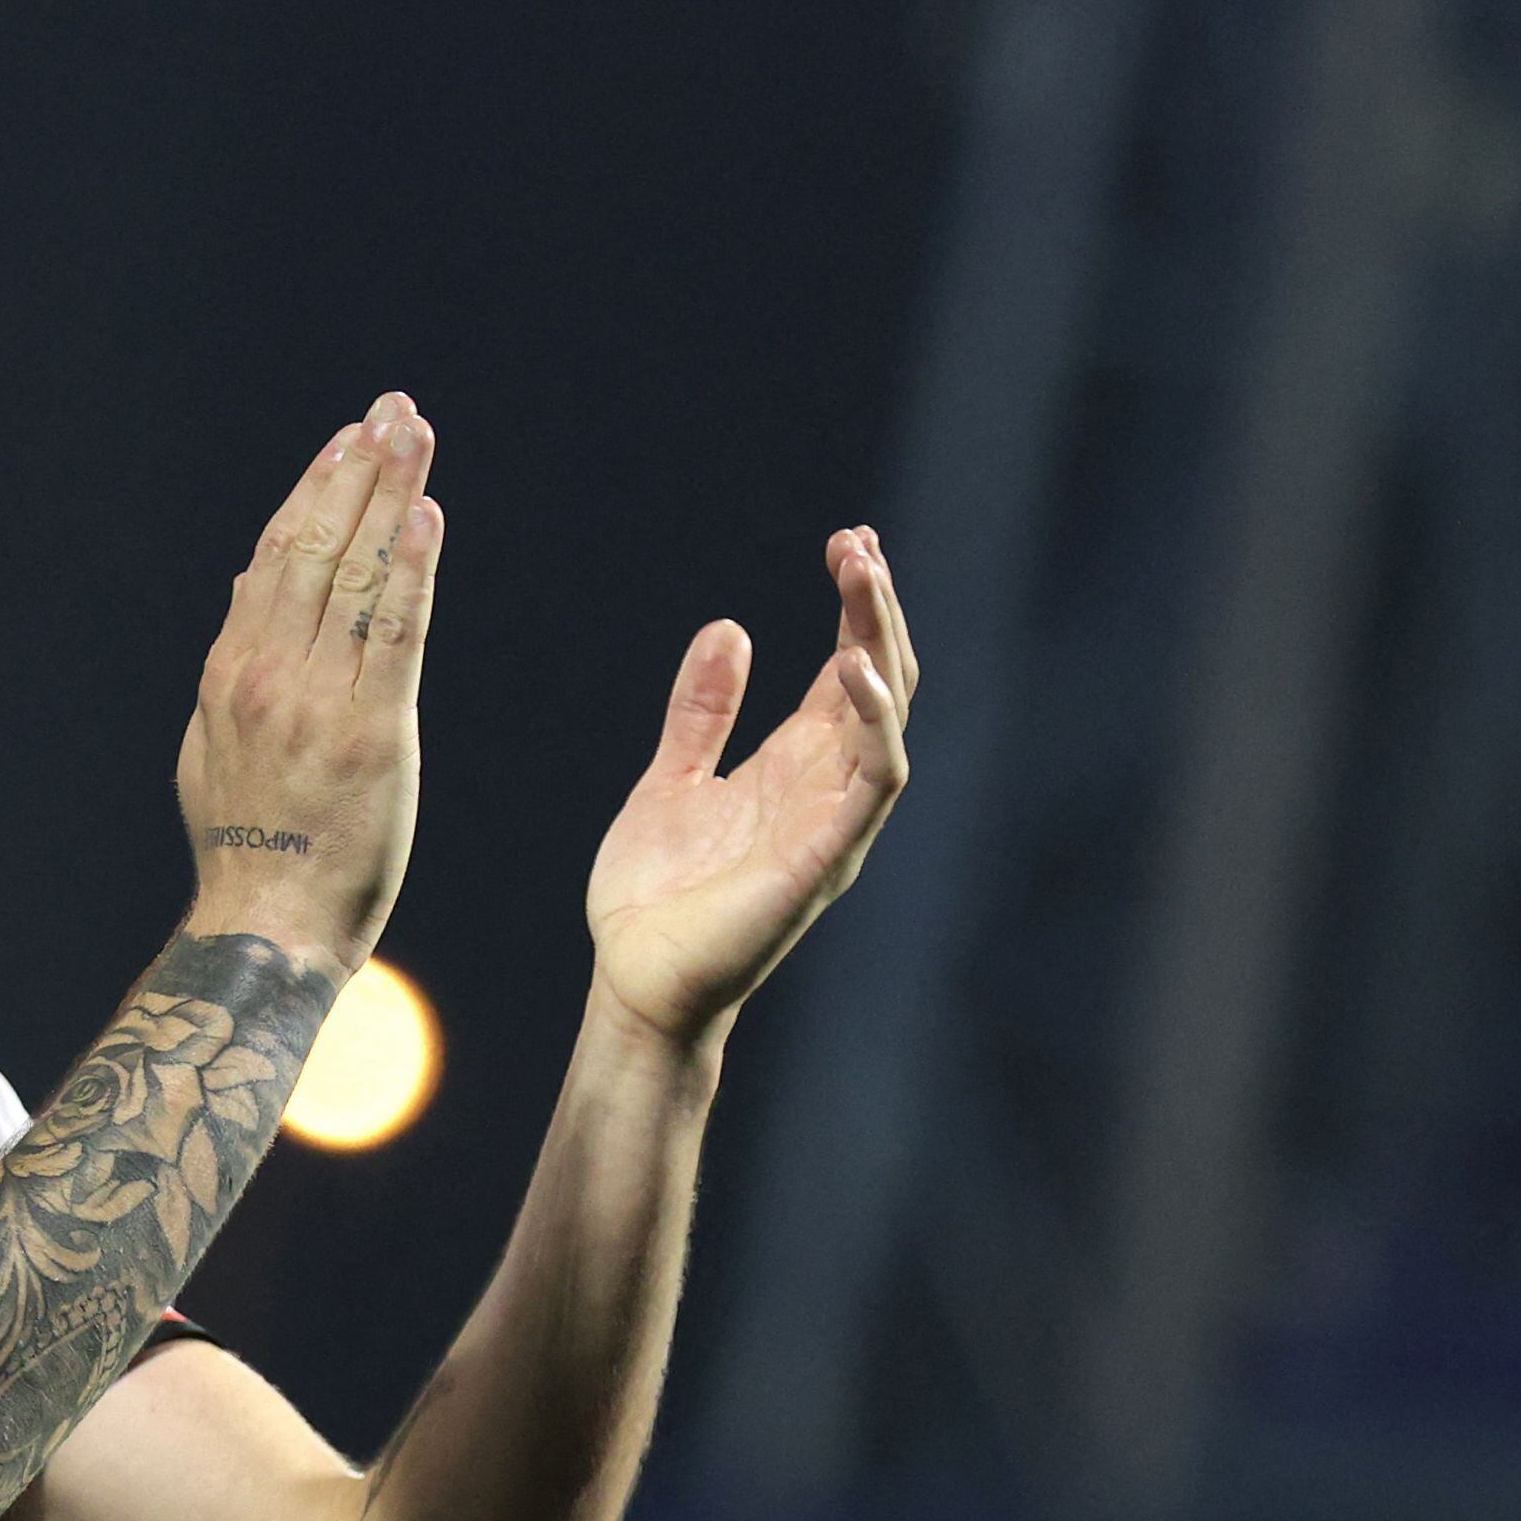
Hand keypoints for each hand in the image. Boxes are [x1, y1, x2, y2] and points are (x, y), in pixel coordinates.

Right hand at [177, 394, 443, 973]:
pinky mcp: (372, 732)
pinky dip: (409, 570)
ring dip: (387, 496)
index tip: (344, 441)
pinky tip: (425, 517)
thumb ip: (232, 681)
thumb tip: (242, 612)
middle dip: (356, 470)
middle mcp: (269, 673)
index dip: (312, 492)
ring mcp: (317, 699)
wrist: (264, 924)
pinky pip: (393, 634)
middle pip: (315, 547)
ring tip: (412, 436)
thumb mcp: (208, 756)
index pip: (274, 559)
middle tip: (390, 410)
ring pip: (355, 575)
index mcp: (231, 674)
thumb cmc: (244, 852)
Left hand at [586, 527, 918, 1048]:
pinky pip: (872, 784)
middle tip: (859, 541)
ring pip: (887, 719)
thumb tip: (729, 629)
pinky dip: (873, 726)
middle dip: (875, 609)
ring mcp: (833, 823)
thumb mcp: (671, 779)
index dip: (855, 607)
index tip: (850, 540)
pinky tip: (852, 670)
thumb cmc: (655, 895)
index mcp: (794, 766)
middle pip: (879, 680)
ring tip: (863, 578)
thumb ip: (702, 712)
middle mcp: (826, 788)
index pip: (848, 669)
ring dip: (881, 646)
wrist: (633, 979)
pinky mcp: (823, 860)